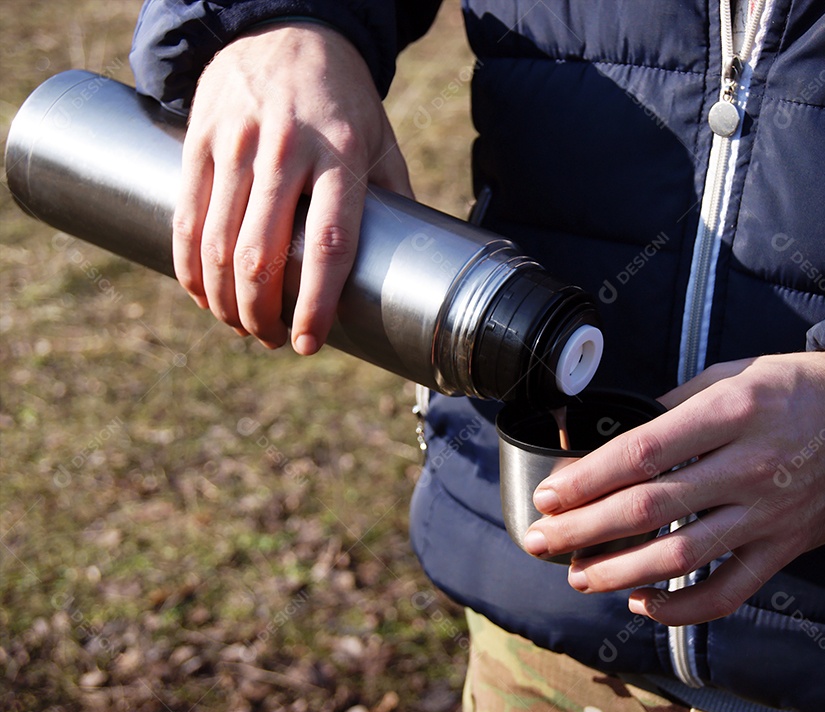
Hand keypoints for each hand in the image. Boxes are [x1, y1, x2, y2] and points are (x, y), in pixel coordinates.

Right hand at [174, 21, 411, 352]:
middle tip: (273, 340)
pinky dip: (189, 267)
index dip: (317, 302)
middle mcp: (286, 148)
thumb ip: (392, 200)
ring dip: (225, 300)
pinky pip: (185, 215)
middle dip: (263, 312)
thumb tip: (415, 265)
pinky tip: (203, 294)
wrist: (285, 29)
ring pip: (217, 242)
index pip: (328, 243)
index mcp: (341, 153)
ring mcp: (237, 142)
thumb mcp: (381, 140)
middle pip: (261, 254)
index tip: (310, 344)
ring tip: (242, 326)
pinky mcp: (198, 138)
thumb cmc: (343, 100)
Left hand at [524, 352, 824, 625]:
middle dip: (585, 528)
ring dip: (621, 571)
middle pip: (650, 508)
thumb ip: (676, 404)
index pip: (643, 452)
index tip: (550, 495)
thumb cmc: (798, 389)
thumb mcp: (735, 373)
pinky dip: (683, 605)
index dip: (589, 478)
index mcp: (731, 412)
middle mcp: (748, 465)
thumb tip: (619, 436)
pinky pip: (729, 590)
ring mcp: (769, 513)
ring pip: (683, 556)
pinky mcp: (785, 547)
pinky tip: (644, 602)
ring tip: (579, 574)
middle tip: (541, 541)